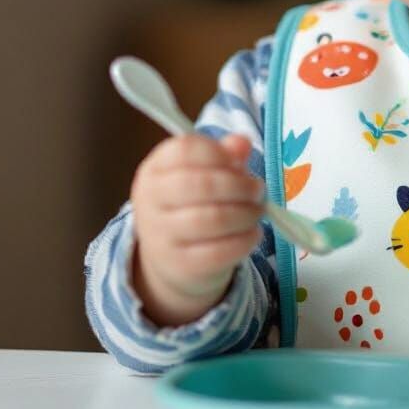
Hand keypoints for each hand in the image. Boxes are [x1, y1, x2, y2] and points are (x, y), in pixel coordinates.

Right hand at [130, 133, 264, 326]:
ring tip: (258, 211)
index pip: (185, 150)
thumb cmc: (194, 202)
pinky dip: (244, 241)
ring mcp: (160, 236)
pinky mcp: (177, 265)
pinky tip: (253, 234)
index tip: (239, 162)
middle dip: (240, 186)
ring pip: (212, 219)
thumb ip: (225, 154)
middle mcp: (150, 201)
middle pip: (201, 184)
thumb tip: (242, 143)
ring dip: (246, 213)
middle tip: (258, 189)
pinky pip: (217, 252)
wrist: (172, 257)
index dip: (219, 153)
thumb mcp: (205, 172)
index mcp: (155, 169)